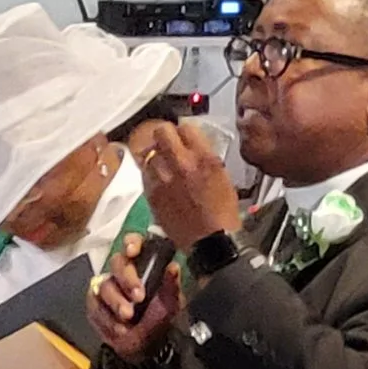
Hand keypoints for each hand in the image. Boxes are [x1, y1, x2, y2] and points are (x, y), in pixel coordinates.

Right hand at [89, 233, 185, 365]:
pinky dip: (107, 318)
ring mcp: (106, 287)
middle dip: (127, 279)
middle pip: (117, 263)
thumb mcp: (171, 302)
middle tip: (138, 296)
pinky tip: (119, 327)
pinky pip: (95, 306)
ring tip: (128, 317)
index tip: (133, 251)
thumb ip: (171, 284)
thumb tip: (173, 267)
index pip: (134, 243)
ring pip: (104, 286)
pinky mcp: (94, 305)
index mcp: (143, 265)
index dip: (132, 242)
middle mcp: (122, 272)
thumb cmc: (159, 318)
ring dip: (117, 302)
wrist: (145, 347)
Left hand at [129, 118, 240, 248]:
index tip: (183, 136)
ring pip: (150, 153)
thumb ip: (205, 156)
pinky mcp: (152, 194)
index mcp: (204, 158)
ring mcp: (164, 179)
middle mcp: (181, 164)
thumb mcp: (222, 176)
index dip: (184, 131)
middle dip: (165, 135)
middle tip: (168, 143)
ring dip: (156, 156)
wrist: (211, 241)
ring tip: (164, 165)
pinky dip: (151, 174)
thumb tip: (193, 145)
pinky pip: (145, 174)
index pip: (186, 127)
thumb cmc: (221, 213)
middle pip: (162, 131)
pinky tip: (160, 181)